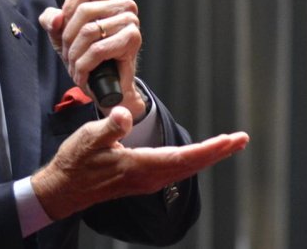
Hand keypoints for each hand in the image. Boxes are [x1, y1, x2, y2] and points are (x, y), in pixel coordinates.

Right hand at [31, 107, 249, 219]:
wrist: (63, 189)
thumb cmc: (75, 162)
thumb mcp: (87, 138)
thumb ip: (109, 127)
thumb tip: (125, 116)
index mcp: (139, 166)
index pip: (182, 158)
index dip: (209, 149)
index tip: (230, 140)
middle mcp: (149, 177)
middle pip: (192, 165)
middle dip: (219, 151)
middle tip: (242, 139)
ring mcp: (148, 181)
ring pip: (187, 169)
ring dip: (210, 156)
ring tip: (231, 143)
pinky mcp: (145, 180)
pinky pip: (178, 170)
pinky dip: (195, 160)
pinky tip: (203, 154)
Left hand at [38, 0, 146, 117]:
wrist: (107, 87)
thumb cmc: (87, 56)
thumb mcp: (61, 35)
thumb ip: (51, 20)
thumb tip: (56, 18)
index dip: (68, 9)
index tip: (65, 30)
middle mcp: (123, 4)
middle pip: (84, 10)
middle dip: (69, 38)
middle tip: (69, 55)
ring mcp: (131, 20)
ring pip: (89, 31)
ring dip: (75, 55)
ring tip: (76, 67)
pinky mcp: (133, 38)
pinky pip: (98, 49)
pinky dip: (85, 65)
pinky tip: (84, 75)